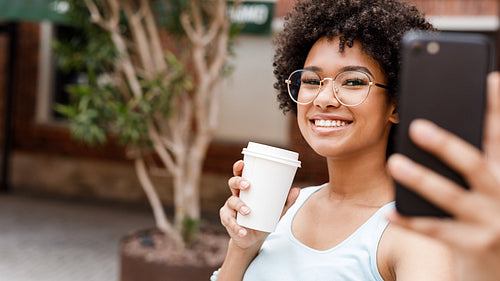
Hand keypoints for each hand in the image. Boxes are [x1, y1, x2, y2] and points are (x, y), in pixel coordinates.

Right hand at [220, 160, 299, 250]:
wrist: (253, 239)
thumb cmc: (263, 219)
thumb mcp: (277, 211)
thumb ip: (287, 201)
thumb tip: (297, 190)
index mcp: (245, 189)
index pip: (240, 174)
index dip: (239, 168)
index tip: (242, 163)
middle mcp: (235, 195)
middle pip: (232, 183)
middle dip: (238, 182)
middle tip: (248, 185)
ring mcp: (229, 208)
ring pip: (231, 202)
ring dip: (239, 206)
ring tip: (248, 211)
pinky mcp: (227, 220)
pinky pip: (230, 222)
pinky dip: (237, 227)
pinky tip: (243, 231)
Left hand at [387, 72, 499, 280]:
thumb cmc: (488, 216)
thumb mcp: (491, 187)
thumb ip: (476, 162)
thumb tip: (438, 128)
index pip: (499, 137)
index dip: (496, 108)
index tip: (488, 79)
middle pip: (473, 164)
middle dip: (446, 144)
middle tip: (417, 126)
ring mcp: (489, 221)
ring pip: (449, 196)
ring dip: (420, 177)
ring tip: (393, 163)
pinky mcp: (473, 245)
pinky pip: (435, 229)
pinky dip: (410, 220)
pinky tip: (388, 213)